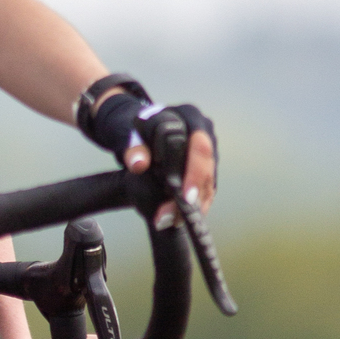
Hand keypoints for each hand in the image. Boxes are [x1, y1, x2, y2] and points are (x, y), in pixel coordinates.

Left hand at [80, 81, 217, 225]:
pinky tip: (179, 219)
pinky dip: (194, 206)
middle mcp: (205, 132)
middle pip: (207, 169)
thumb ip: (132, 147)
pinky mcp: (206, 168)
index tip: (184, 197)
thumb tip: (138, 164)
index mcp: (189, 117)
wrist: (139, 130)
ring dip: (193, 206)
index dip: (195, 173)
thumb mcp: (130, 134)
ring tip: (172, 221)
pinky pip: (206, 189)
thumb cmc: (137, 130)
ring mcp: (209, 151)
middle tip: (174, 218)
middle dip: (193, 196)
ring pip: (209, 183)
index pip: (200, 146)